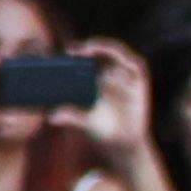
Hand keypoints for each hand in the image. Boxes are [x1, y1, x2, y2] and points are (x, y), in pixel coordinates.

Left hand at [71, 38, 157, 164]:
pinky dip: (127, 63)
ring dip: (105, 49)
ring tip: (92, 50)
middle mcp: (110, 72)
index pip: (86, 57)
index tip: (68, 52)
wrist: (124, 143)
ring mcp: (126, 75)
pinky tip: (114, 68)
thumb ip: (70, 116)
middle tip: (76, 50)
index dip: (78, 50)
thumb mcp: (84, 121)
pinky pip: (135, 65)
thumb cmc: (101, 130)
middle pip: (101, 51)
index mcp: (94, 78)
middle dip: (90, 47)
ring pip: (117, 54)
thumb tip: (51, 117)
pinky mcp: (139, 80)